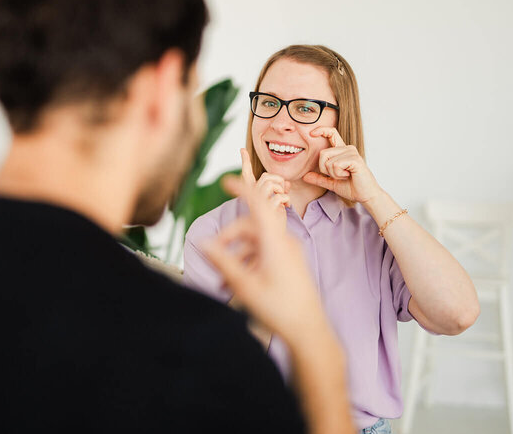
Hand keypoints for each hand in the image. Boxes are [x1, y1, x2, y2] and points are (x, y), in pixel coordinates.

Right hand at [201, 175, 323, 341]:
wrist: (309, 332)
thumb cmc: (279, 309)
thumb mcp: (245, 286)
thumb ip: (222, 262)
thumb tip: (203, 243)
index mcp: (275, 242)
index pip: (258, 205)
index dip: (243, 189)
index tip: (227, 180)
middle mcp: (284, 242)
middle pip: (250, 226)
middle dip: (228, 238)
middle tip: (211, 255)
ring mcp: (288, 253)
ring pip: (255, 242)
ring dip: (236, 255)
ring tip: (222, 281)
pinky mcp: (289, 264)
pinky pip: (263, 253)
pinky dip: (247, 262)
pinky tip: (236, 283)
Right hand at [240, 148, 289, 228]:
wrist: (275, 246)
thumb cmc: (275, 226)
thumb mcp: (277, 206)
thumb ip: (278, 191)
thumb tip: (286, 182)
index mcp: (251, 198)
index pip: (246, 176)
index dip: (245, 163)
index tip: (242, 149)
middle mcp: (252, 201)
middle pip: (264, 177)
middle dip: (276, 180)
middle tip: (283, 190)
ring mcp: (258, 206)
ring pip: (269, 183)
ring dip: (280, 189)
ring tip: (283, 200)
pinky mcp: (267, 214)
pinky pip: (278, 197)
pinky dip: (285, 199)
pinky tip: (287, 207)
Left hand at [302, 127, 382, 203]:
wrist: (366, 196)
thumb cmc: (352, 187)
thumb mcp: (331, 183)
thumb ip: (319, 178)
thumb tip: (305, 176)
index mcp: (342, 151)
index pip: (331, 133)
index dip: (321, 130)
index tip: (311, 134)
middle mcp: (347, 148)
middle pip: (322, 153)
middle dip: (325, 169)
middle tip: (339, 175)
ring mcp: (352, 152)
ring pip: (328, 160)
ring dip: (333, 174)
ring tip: (345, 175)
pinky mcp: (355, 159)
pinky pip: (335, 165)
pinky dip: (338, 174)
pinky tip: (349, 175)